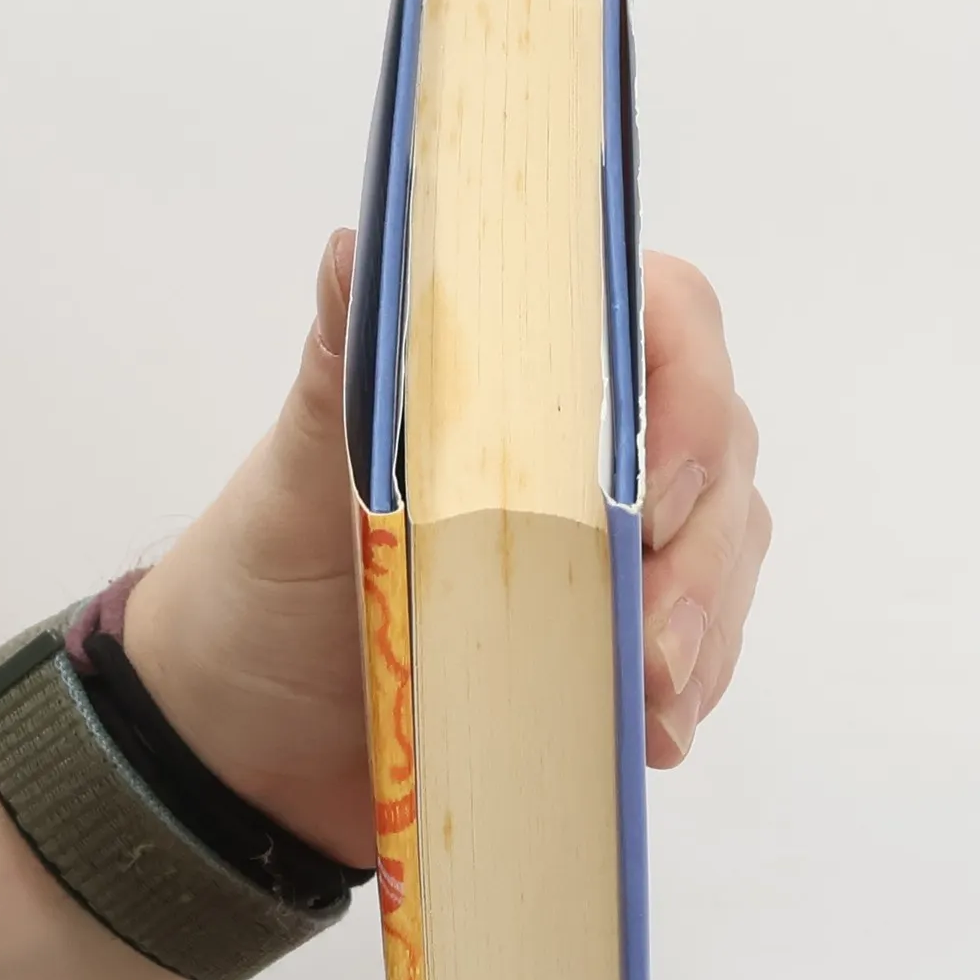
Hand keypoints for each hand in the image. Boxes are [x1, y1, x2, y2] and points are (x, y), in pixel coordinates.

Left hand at [125, 234, 769, 868]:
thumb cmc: (272, 587)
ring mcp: (624, 546)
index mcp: (532, 373)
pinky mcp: (625, 639)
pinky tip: (654, 735)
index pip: (666, 326)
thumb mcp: (300, 472)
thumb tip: (360, 244)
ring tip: (653, 703)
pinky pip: (705, 650)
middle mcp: (597, 445)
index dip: (689, 396)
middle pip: (720, 454)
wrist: (253, 734)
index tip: (653, 493)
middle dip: (702, 551)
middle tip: (654, 643)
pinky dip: (691, 692)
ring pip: (727, 557)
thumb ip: (347, 360)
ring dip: (704, 631)